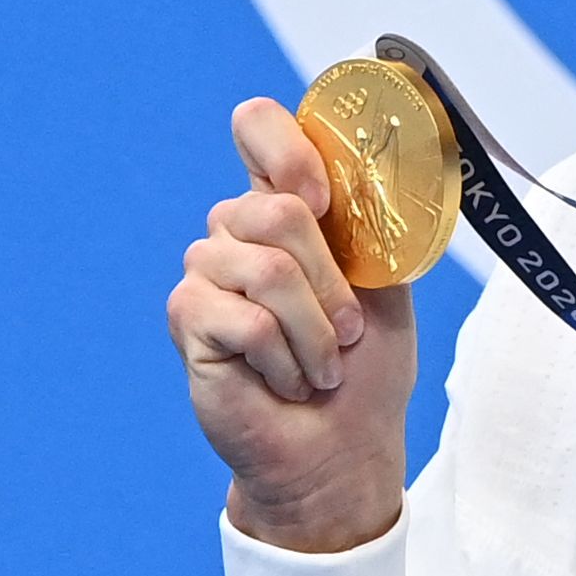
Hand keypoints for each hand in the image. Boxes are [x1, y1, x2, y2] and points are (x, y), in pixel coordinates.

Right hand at [166, 97, 417, 554]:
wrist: (342, 448)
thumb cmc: (365, 367)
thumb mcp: (386, 281)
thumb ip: (366, 220)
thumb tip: (360, 170)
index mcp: (286, 205)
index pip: (258, 127)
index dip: (288, 148)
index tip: (323, 198)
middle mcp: (237, 231)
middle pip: (277, 208)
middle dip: (331, 283)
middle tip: (347, 333)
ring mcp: (207, 272)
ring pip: (266, 267)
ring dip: (315, 332)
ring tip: (321, 367)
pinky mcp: (189, 319)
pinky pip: (245, 319)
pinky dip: (286, 360)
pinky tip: (286, 382)